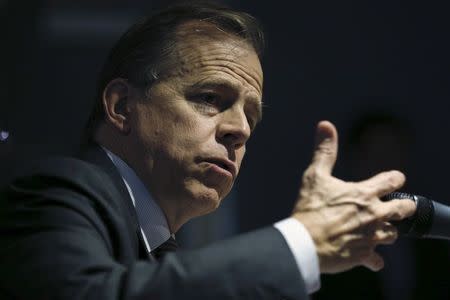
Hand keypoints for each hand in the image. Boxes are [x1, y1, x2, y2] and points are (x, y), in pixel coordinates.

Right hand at [292, 121, 415, 273]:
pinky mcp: (364, 256)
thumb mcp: (314, 175)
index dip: (394, 178)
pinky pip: (377, 260)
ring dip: (386, 232)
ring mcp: (371, 236)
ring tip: (375, 231)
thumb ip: (324, 151)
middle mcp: (374, 215)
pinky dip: (373, 258)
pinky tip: (366, 256)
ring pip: (393, 235)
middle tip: (395, 207)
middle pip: (404, 210)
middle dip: (403, 207)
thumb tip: (325, 125)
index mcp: (364, 193)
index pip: (393, 180)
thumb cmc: (309, 209)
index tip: (392, 179)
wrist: (305, 243)